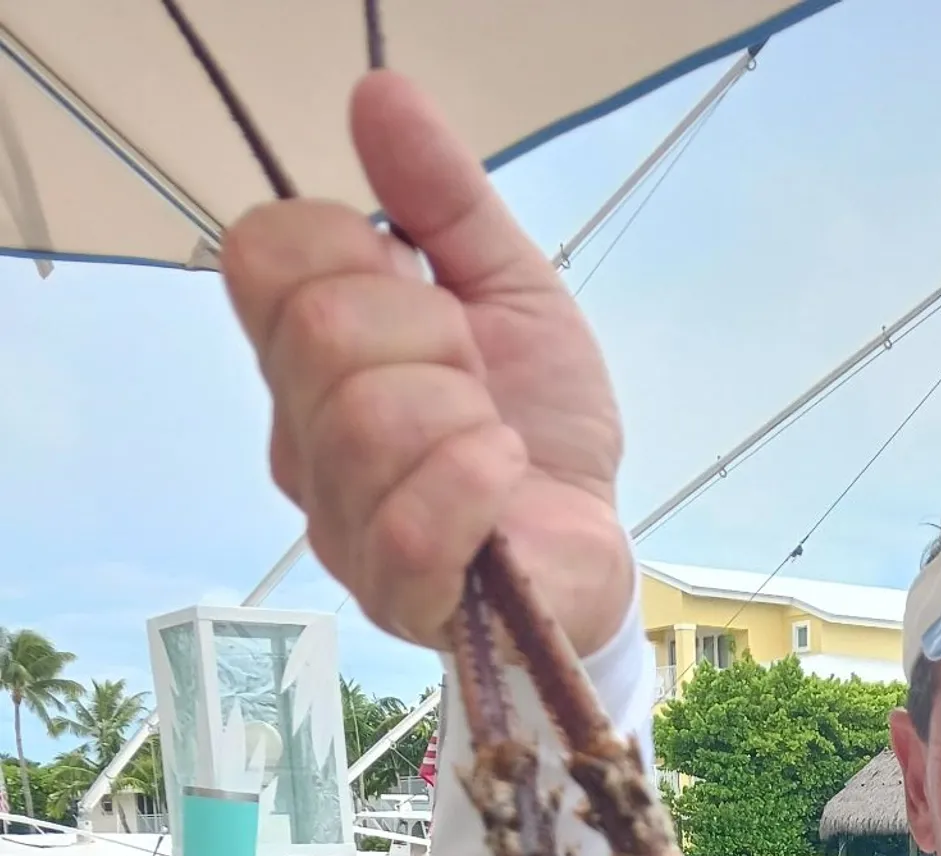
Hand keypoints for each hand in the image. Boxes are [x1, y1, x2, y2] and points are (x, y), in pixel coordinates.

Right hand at [222, 71, 632, 656]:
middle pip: (320, 331)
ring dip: (464, 416)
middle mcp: (302, 442)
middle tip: (475, 380)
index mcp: (307, 359)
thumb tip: (380, 93)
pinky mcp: (399, 596)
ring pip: (365, 422)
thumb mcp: (509, 287)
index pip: (264, 255)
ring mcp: (341, 526)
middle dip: (433, 336)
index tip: (424, 289)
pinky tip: (506, 480)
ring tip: (496, 439)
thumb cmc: (540, 423)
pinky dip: (478, 482)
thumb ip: (443, 198)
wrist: (594, 542)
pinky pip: (411, 522)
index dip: (355, 249)